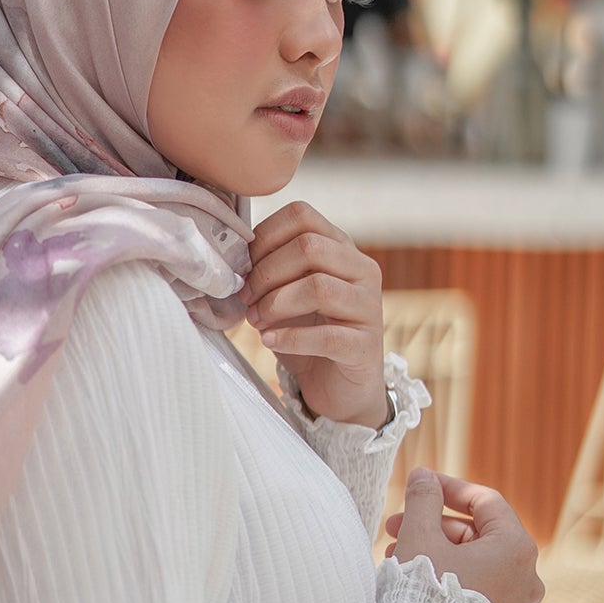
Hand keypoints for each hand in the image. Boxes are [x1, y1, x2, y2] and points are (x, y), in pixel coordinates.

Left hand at [239, 200, 386, 426]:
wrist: (339, 386)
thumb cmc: (308, 332)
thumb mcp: (288, 292)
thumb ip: (272, 269)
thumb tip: (234, 259)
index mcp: (341, 248)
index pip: (302, 216)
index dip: (265, 237)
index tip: (244, 266)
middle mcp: (362, 270)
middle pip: (309, 247)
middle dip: (267, 273)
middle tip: (246, 298)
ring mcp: (369, 307)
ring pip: (318, 288)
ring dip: (275, 304)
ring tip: (255, 321)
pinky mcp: (365, 346)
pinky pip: (327, 336)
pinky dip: (290, 338)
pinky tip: (270, 341)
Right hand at [385, 468, 544, 602]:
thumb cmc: (427, 599)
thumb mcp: (419, 538)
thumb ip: (422, 500)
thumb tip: (424, 477)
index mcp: (516, 549)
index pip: (485, 501)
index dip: (448, 488)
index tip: (419, 485)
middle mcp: (527, 578)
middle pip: (479, 534)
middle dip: (434, 525)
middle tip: (394, 527)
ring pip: (476, 565)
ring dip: (437, 553)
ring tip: (396, 557)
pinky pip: (478, 592)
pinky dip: (450, 579)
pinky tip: (416, 584)